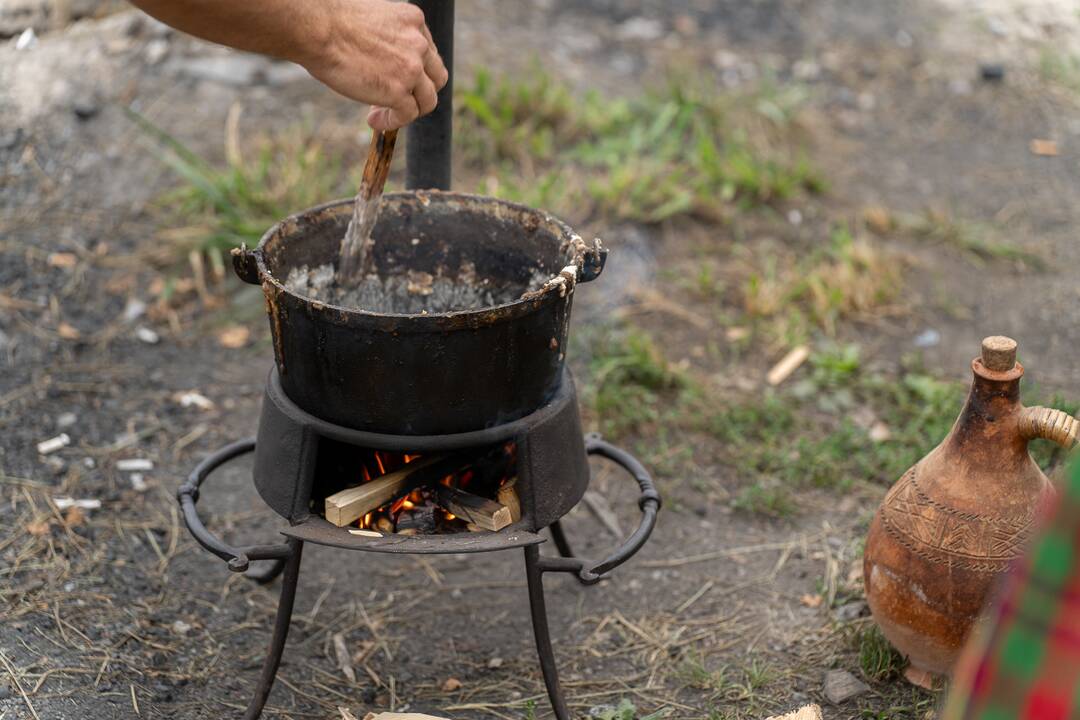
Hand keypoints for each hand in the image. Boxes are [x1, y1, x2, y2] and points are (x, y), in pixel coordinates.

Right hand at [304, 0, 448, 130]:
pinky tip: (374, 121)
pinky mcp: (398, 90)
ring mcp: (411, 68)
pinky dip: (393, 122)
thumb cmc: (329, 21)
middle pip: (436, 78)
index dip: (415, 71)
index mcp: (413, 20)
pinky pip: (408, 115)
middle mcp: (419, 43)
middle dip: (420, 92)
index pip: (428, 53)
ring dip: (409, 111)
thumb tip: (382, 62)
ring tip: (383, 114)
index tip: (394, 78)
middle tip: (397, 99)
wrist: (316, 27)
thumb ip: (386, 38)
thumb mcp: (370, 20)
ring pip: (427, 101)